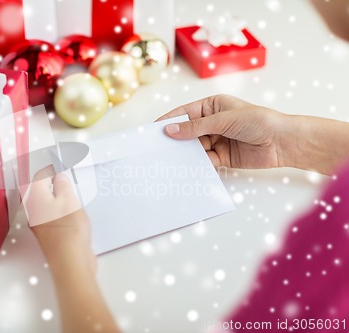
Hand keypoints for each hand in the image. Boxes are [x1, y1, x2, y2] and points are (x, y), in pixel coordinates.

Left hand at [26, 166, 95, 274]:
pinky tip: (72, 206)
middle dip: (49, 178)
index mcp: (34, 198)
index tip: (58, 159)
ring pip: (46, 201)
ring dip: (56, 192)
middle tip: (62, 170)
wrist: (71, 261)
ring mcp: (41, 223)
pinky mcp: (51, 233)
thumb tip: (59, 177)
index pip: (38, 175)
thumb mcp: (68, 200)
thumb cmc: (68, 229)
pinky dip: (60, 206)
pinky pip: (53, 213)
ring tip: (69, 186)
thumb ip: (62, 185)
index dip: (49, 165)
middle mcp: (33, 210)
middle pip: (39, 189)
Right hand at [157, 94, 288, 168]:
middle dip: (175, 139)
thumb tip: (170, 129)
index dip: (169, 120)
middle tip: (157, 148)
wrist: (283, 142)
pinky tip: (186, 169)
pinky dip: (196, 164)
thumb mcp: (223, 120)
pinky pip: (204, 160)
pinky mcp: (222, 157)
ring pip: (194, 147)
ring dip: (184, 153)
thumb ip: (196, 127)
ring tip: (168, 160)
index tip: (153, 129)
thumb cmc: (258, 121)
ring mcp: (217, 140)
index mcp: (212, 106)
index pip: (185, 113)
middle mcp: (213, 122)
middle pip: (187, 131)